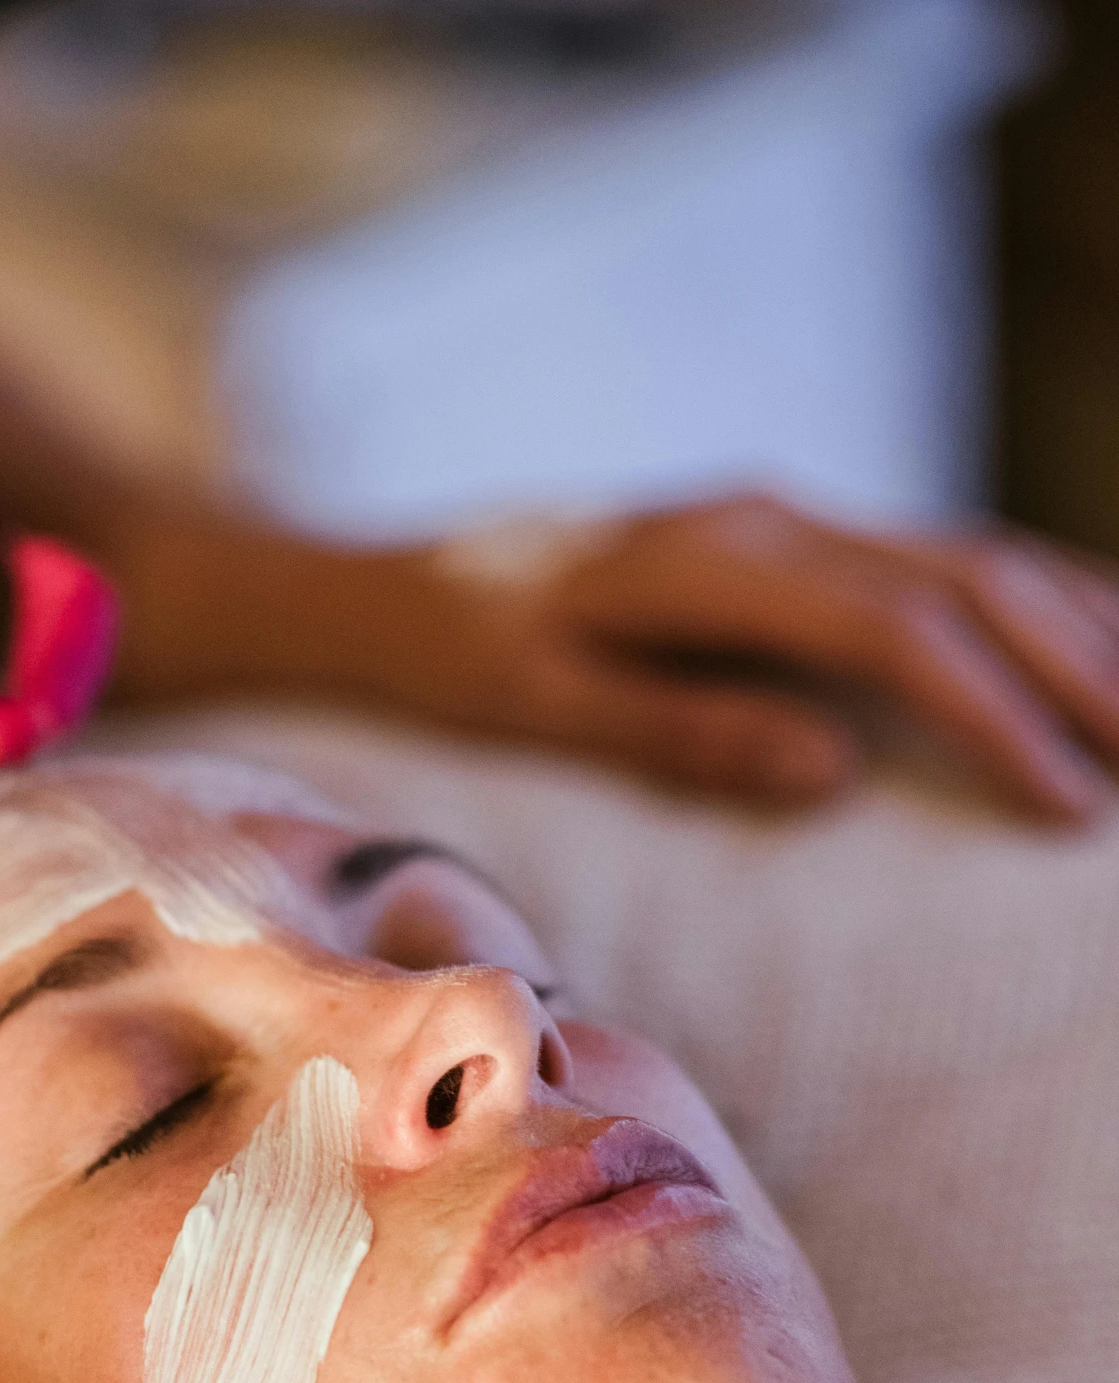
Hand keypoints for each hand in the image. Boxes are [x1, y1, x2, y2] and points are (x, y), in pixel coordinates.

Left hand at [394, 494, 1118, 823]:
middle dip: (1078, 666)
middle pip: (966, 574)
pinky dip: (1023, 599)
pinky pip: (933, 557)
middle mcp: (767, 516)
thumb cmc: (456, 659)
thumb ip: (680, 732)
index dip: (994, 715)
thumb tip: (835, 773)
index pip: (894, 629)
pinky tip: (1085, 641)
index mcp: (709, 558)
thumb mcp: (541, 706)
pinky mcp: (785, 535)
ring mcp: (783, 515)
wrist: (394, 584)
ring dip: (1073, 626)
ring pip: (969, 552)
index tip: (1068, 805)